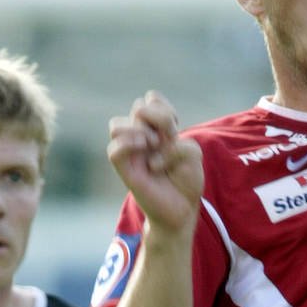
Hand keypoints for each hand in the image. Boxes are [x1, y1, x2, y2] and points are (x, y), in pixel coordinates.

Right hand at [108, 91, 204, 232]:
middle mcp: (139, 137)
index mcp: (155, 128)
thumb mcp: (193, 153)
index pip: (150, 98)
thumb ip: (178, 141)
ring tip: (154, 145)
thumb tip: (148, 146)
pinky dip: (130, 147)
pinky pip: (113, 149)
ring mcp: (130, 152)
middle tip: (169, 138)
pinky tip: (149, 158)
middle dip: (160, 118)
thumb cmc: (186, 179)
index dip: (164, 108)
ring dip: (140, 131)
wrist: (182, 207)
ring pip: (116, 125)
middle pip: (138, 106)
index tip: (175, 129)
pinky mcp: (125, 170)